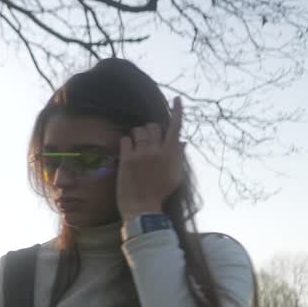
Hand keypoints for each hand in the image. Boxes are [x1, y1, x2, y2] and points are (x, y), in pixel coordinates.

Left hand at [116, 96, 185, 218]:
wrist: (143, 207)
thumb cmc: (160, 193)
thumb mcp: (175, 176)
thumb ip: (178, 156)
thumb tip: (182, 141)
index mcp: (171, 154)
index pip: (176, 127)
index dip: (177, 111)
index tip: (177, 99)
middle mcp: (157, 151)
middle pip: (154, 126)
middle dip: (151, 129)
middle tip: (148, 139)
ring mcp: (141, 154)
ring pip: (139, 131)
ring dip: (137, 134)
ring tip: (137, 144)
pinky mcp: (126, 159)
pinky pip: (125, 140)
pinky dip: (126, 142)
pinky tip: (127, 150)